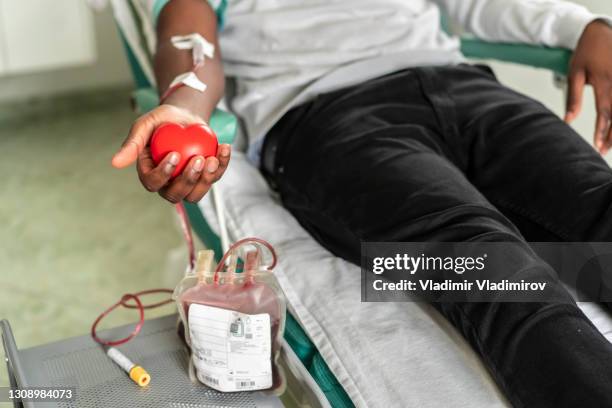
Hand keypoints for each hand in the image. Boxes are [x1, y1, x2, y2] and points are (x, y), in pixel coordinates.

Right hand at [111, 104, 230, 202]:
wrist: (185, 115)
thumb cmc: (162, 120)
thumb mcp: (145, 125)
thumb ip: (133, 143)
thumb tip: (115, 163)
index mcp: (150, 174)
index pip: (153, 183)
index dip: (164, 174)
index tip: (174, 155)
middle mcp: (168, 184)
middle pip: (176, 194)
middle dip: (188, 180)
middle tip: (197, 159)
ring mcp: (188, 183)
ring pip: (196, 194)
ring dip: (207, 179)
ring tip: (212, 158)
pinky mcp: (206, 176)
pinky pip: (215, 177)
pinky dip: (222, 164)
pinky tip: (224, 148)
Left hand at [565, 19, 611, 153]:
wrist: (600, 30)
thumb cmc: (585, 53)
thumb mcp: (574, 73)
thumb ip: (573, 98)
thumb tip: (568, 120)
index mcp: (604, 80)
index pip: (605, 111)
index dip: (602, 131)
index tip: (598, 146)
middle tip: (604, 150)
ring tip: (611, 143)